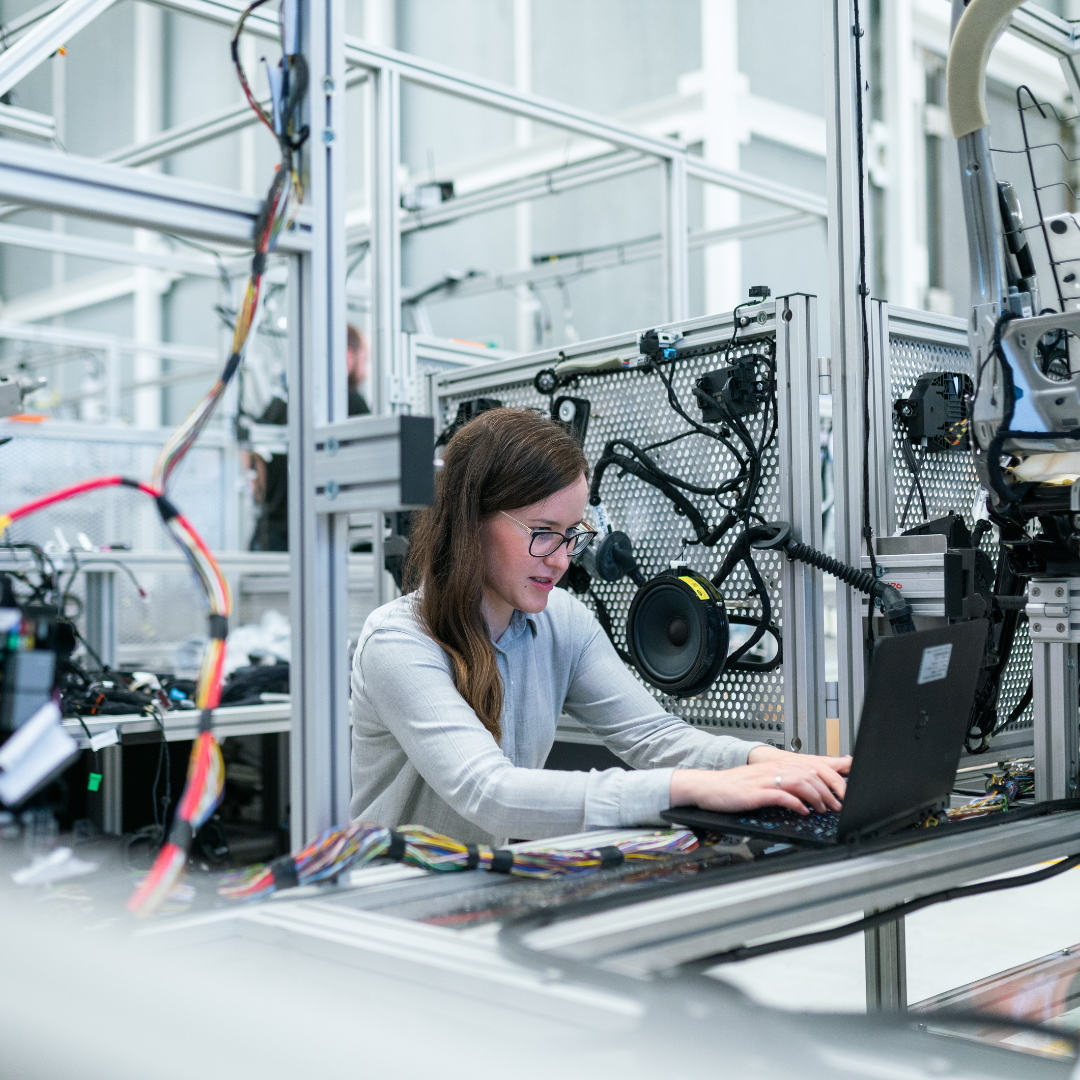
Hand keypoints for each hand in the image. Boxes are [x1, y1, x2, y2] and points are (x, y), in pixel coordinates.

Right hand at [669, 749, 851, 815]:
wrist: (707, 787)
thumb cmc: (733, 787)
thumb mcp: (761, 782)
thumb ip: (782, 784)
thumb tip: (805, 794)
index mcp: (775, 765)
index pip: (810, 767)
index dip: (829, 780)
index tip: (840, 794)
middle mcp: (772, 769)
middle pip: (810, 774)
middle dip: (828, 791)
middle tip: (836, 805)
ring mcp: (765, 780)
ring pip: (800, 783)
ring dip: (816, 797)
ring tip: (823, 809)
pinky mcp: (756, 793)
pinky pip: (782, 796)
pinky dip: (796, 804)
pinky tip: (803, 811)